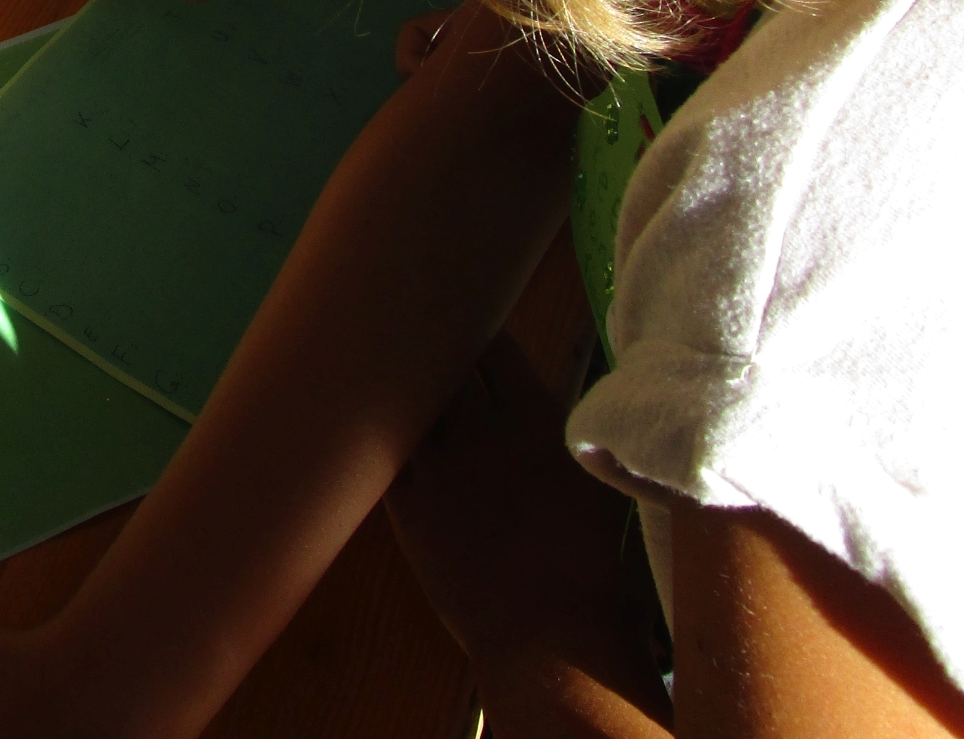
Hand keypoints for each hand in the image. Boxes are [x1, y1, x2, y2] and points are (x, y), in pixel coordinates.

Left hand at [382, 335, 646, 669]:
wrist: (550, 636)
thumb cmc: (592, 568)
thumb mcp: (592, 483)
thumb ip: (559, 436)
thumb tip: (539, 412)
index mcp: (535, 420)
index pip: (494, 349)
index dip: (476, 336)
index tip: (465, 327)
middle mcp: (480, 432)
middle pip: (443, 366)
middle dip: (433, 349)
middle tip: (419, 334)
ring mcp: (436, 468)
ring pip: (406, 403)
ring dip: (401, 387)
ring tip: (387, 369)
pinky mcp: (405, 508)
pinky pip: (381, 453)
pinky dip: (378, 435)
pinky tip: (371, 426)